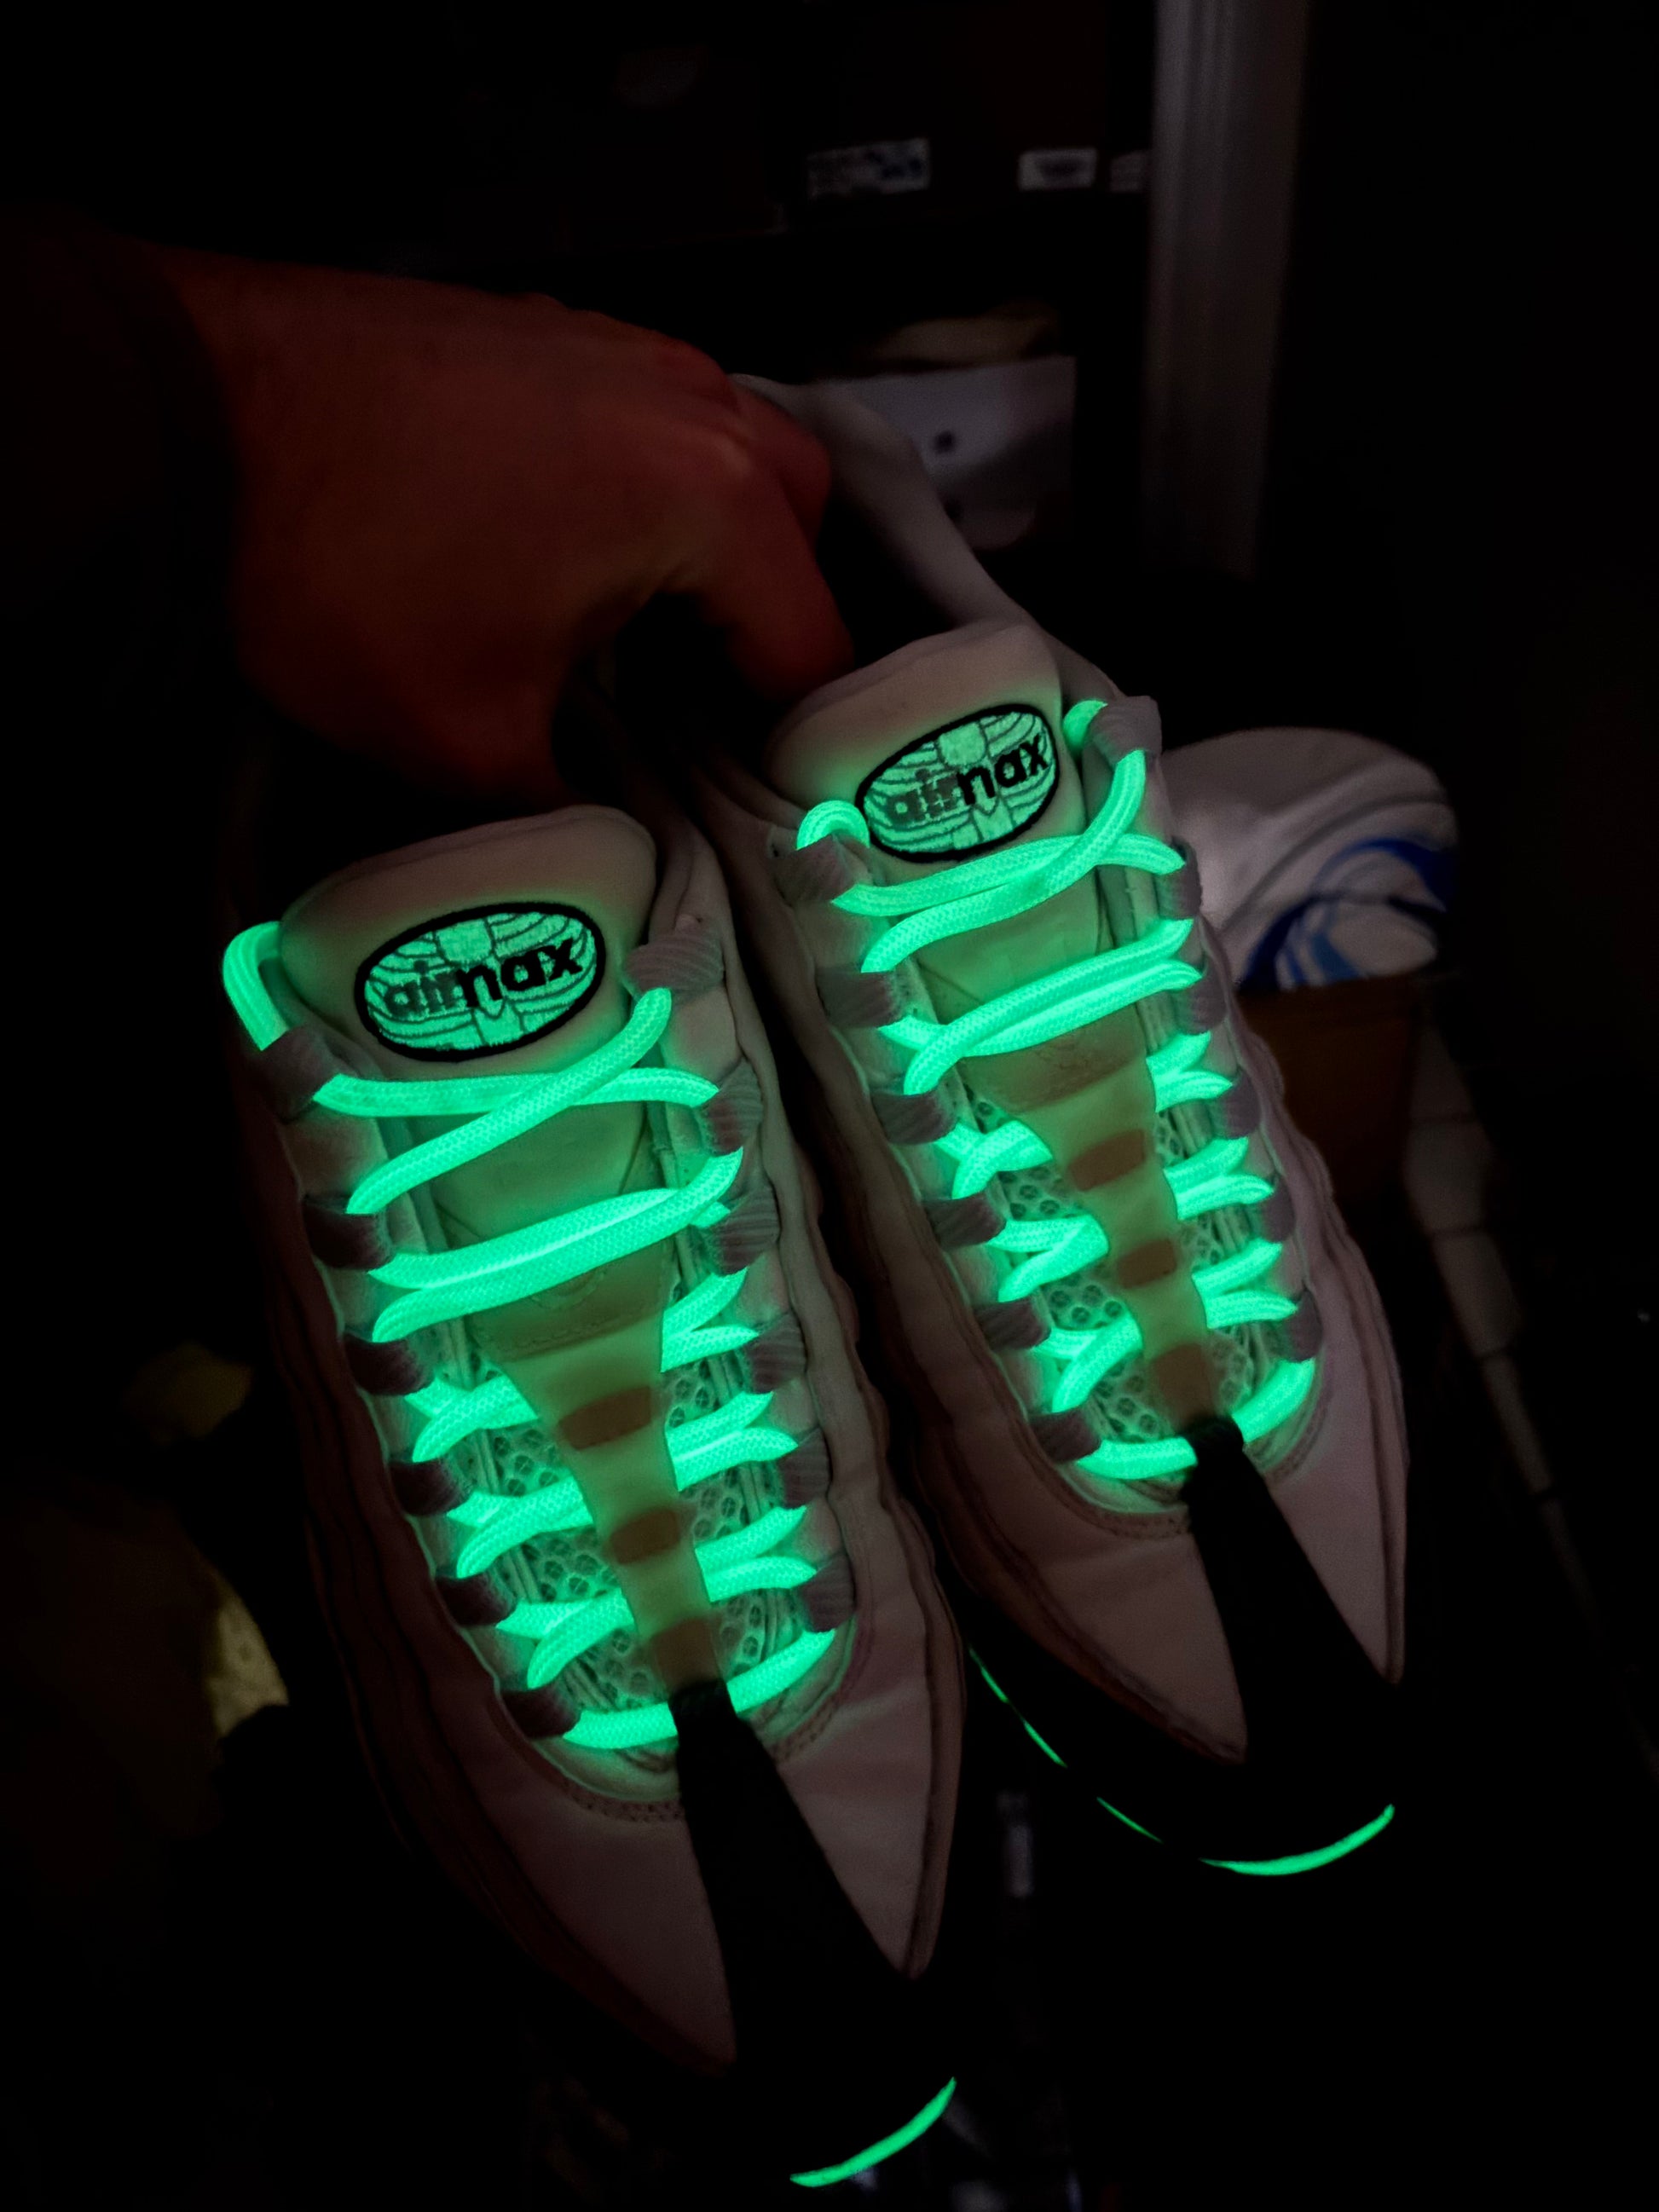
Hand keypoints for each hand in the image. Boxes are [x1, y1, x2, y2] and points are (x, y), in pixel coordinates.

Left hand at [153, 249, 851, 802]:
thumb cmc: (342, 569)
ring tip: (637, 640)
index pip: (811, 645)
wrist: (186, 411)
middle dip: (767, 628)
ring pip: (727, 462)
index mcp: (712, 496)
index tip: (759, 804)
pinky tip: (566, 555)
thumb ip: (572, 809)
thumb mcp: (466, 743)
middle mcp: (695, 400)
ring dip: (709, 554)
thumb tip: (611, 848)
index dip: (792, 745)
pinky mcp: (549, 331)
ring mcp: (621, 349)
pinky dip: (641, 492)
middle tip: (704, 716)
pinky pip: (647, 420)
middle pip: (798, 534)